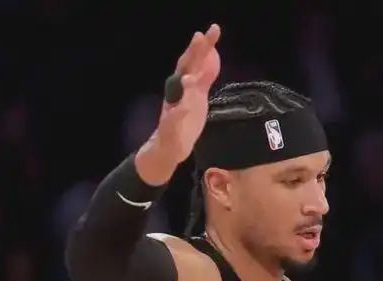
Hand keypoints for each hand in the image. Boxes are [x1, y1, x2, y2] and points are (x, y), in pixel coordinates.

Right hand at [137, 24, 221, 182]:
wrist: (168, 147)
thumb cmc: (184, 120)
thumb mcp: (198, 95)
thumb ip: (204, 77)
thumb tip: (212, 55)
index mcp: (184, 85)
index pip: (194, 61)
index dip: (203, 46)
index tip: (214, 30)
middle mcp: (177, 93)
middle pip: (186, 70)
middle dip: (193, 54)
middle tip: (200, 37)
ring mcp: (173, 109)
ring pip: (179, 94)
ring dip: (185, 85)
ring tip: (191, 78)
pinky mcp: (171, 127)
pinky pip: (175, 120)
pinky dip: (179, 113)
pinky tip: (183, 109)